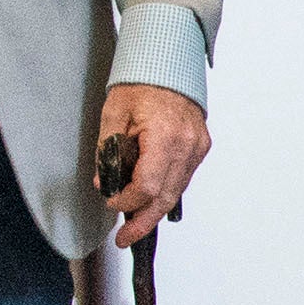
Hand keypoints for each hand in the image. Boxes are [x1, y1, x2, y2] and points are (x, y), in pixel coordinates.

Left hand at [97, 82, 208, 247]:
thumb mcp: (112, 115)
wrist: (167, 65)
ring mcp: (198, 147)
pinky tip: (147, 200)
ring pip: (176, 191)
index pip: (147, 185)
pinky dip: (165, 191)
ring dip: (154, 209)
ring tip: (133, 225)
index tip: (110, 203)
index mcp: (166, 136)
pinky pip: (182, 177)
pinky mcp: (200, 147)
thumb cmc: (139, 84)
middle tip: (126, 239)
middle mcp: (188, 145)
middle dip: (144, 221)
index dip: (126, 201)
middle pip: (166, 196)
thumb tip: (103, 182)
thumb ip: (107, 151)